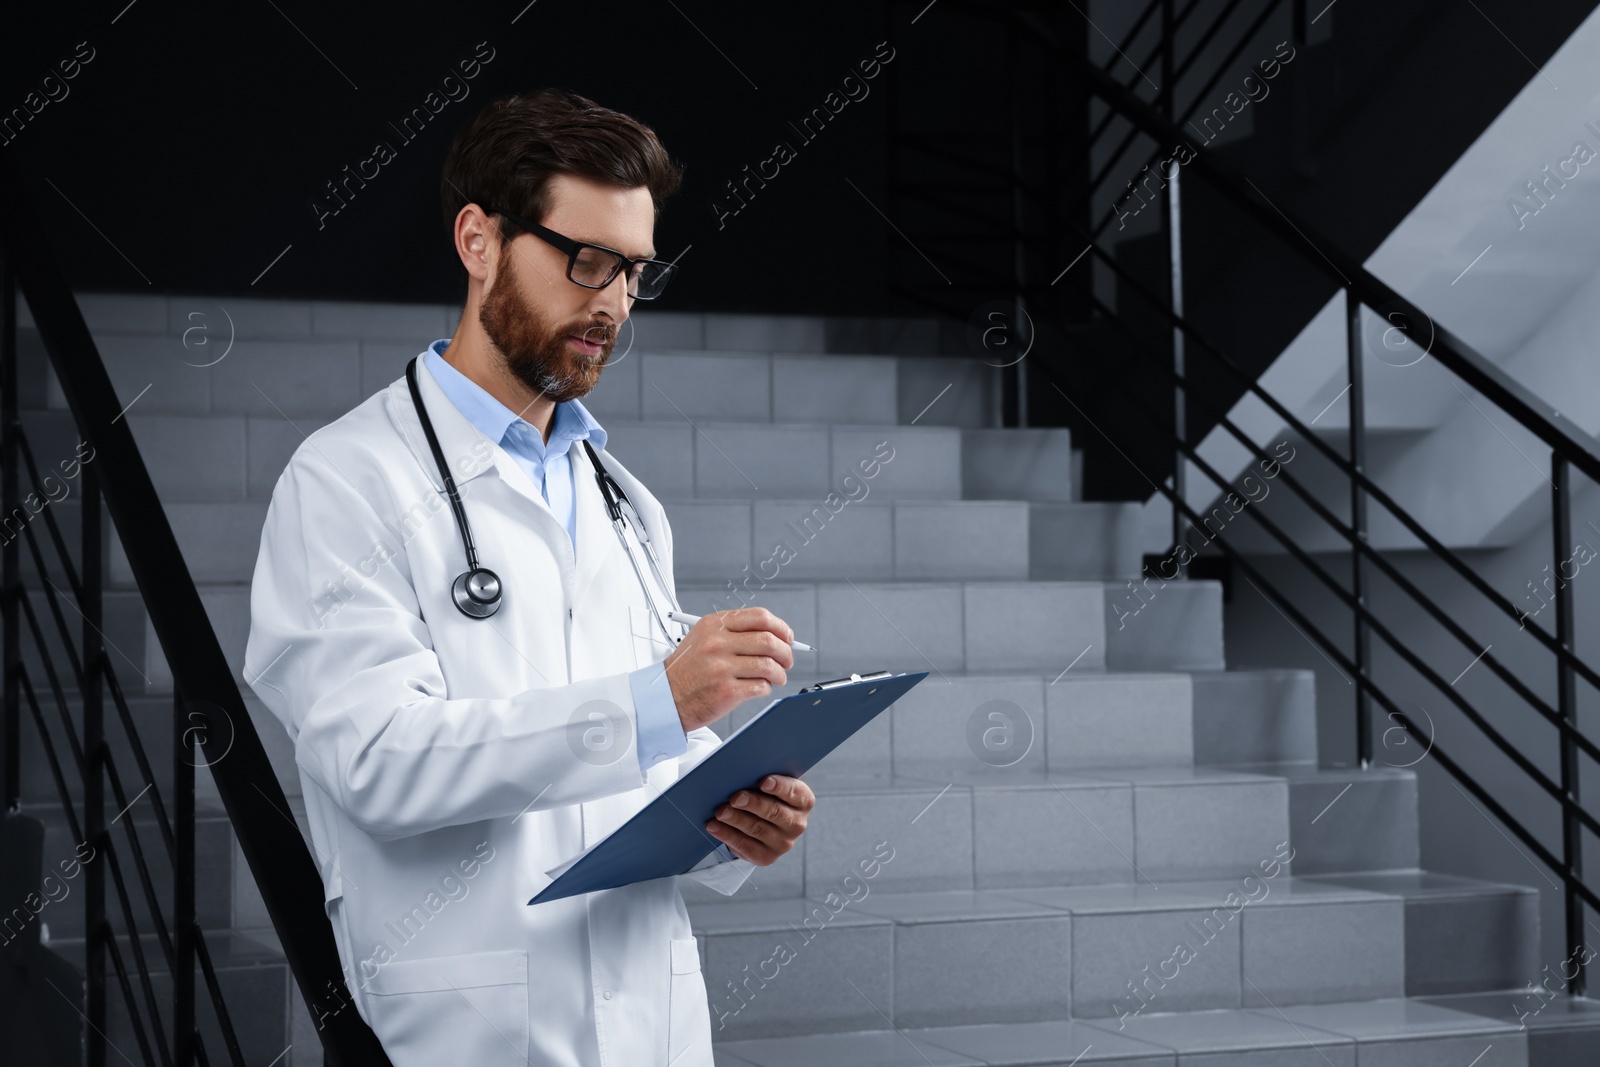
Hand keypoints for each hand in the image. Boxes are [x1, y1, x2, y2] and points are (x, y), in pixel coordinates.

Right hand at [663, 607, 794, 731]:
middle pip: (769, 641)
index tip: (787, 637)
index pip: (760, 617)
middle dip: (786, 652)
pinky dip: (766, 688)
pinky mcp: (726, 691)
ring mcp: (721, 667)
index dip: (780, 627)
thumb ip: (735, 632)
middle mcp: (717, 643)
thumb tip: (775, 634)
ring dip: (780, 673)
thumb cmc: (689, 669)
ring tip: (777, 677)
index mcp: (714, 625)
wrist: (666, 697)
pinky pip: (761, 686)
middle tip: (787, 660)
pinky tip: (760, 687)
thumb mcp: (704, 637)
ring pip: (769, 665)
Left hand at [706, 774, 812, 865]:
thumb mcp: (769, 786)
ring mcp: (783, 843)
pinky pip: (745, 846)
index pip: (795, 793)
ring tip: (720, 811)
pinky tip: (714, 826)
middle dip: (753, 804)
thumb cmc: (764, 796)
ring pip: (758, 829)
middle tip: (735, 797)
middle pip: (775, 812)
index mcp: (803, 801)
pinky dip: (727, 835)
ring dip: (736, 819)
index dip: (780, 787)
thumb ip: (762, 779)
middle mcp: (797, 823)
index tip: (763, 781)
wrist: (762, 823)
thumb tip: (739, 773)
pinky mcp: (767, 857)